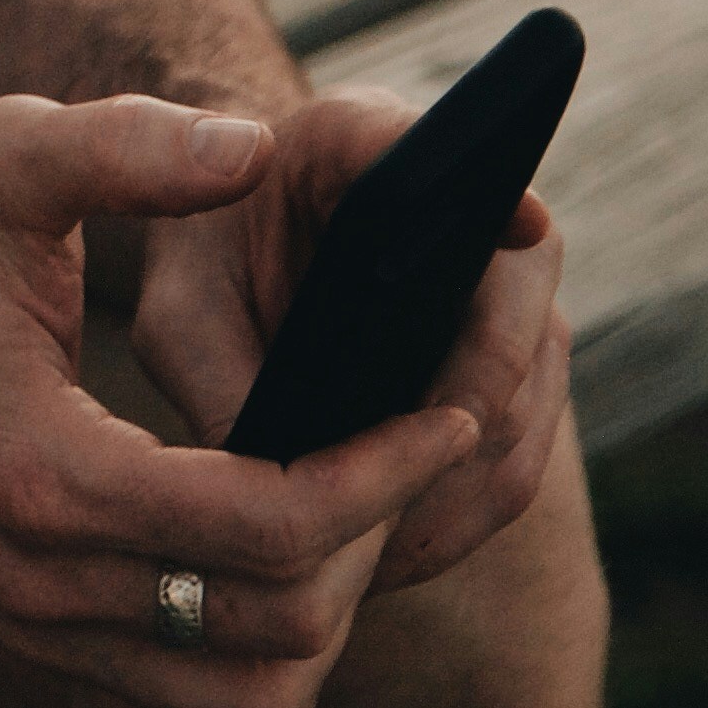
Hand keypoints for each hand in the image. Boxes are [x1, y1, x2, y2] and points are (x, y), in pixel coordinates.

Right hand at [0, 94, 480, 707]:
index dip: (382, 476)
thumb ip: (130, 146)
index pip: (265, 527)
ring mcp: (33, 633)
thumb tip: (258, 151)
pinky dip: (258, 681)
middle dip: (370, 543)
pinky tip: (280, 575)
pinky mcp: (38, 650)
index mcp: (43, 470)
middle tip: (411, 451)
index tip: (446, 416)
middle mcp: (37, 582)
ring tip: (354, 516)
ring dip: (326, 626)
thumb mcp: (7, 156)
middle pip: (276, 630)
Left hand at [131, 89, 573, 598]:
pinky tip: (393, 555)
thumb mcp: (178, 310)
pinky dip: (465, 507)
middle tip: (383, 520)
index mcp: (355, 142)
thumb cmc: (198, 267)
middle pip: (513, 312)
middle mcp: (460, 200)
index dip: (484, 178)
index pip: (426, 144)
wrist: (235, 255)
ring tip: (375, 566)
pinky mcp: (517, 358)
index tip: (515, 213)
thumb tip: (264, 477)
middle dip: (458, 428)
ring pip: (529, 398)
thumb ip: (210, 372)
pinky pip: (520, 444)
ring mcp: (504, 283)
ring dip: (462, 489)